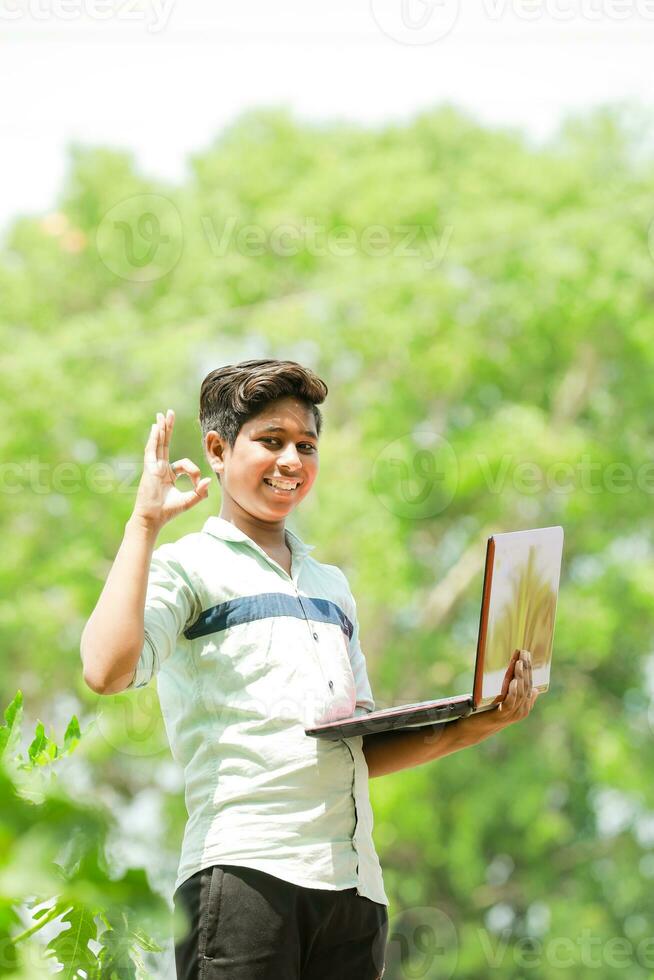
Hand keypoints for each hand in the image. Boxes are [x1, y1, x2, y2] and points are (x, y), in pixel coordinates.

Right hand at [131, 409, 211, 531]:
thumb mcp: (189, 501)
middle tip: (169, 413)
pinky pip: (152, 450)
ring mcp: (153, 467)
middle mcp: (159, 468)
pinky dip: (154, 438)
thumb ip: (200, 492)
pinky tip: (156, 427)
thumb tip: (210, 481)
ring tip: (162, 414)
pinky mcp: (149, 469)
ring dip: (161, 428)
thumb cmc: (168, 512)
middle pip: (165, 444)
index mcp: (168, 474)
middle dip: (168, 428)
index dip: (194, 471)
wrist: (153, 519)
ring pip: (158, 443)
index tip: (197, 484)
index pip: (183, 464)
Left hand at [494, 648, 538, 728]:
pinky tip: (513, 681)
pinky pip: (510, 702)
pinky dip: (513, 691)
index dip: (529, 669)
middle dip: (526, 669)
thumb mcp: (504, 700)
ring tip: (519, 662)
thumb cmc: (488, 712)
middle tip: (524, 653)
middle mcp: (521, 710)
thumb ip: (516, 693)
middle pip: (527, 686)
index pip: (530, 684)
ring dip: (520, 676)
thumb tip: (534, 688)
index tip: (526, 654)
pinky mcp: (501, 715)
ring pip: (521, 693)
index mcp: (523, 706)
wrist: (473, 728)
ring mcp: (512, 714)